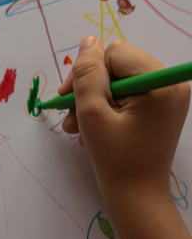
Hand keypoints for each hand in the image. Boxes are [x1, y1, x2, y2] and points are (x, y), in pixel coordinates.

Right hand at [60, 37, 191, 238]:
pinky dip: (105, 103)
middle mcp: (170, 84)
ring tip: (75, 123)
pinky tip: (90, 124)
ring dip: (92, 96)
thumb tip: (89, 42)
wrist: (137, 197)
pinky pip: (126, 89)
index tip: (70, 97)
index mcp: (160, 84)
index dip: (88, 71)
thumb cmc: (115, 158)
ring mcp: (167, 95)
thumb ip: (87, 73)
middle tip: (69, 111)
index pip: (114, 53)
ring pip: (117, 75)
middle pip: (117, 62)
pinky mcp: (161, 105)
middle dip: (89, 85)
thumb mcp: (91, 112)